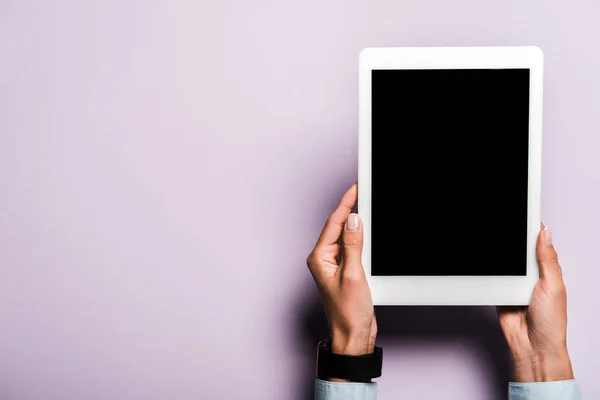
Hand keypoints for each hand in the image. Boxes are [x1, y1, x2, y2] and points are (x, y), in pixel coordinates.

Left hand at [306, 183, 376, 359]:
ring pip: (345, 236)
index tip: (355, 188)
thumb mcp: (353, 275)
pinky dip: (360, 237)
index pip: (334, 223)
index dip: (346, 203)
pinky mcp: (345, 271)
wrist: (353, 336)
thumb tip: (354, 220)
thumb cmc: (348, 313)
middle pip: (338, 226)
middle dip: (350, 208)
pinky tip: (368, 230)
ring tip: (367, 204)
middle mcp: (324, 259)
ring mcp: (334, 265)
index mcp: (320, 258)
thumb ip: (353, 246)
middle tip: (363, 190)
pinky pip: (352, 247)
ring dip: (356, 221)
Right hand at [497, 224, 573, 381]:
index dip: (530, 229)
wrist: (532, 347)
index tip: (520, 214)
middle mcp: (530, 274)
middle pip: (516, 249)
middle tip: (504, 229)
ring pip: (502, 262)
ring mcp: (513, 282)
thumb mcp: (553, 286)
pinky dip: (486, 272)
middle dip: (510, 241)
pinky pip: (490, 277)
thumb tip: (545, 233)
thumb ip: (548, 260)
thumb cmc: (551, 323)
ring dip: (498, 258)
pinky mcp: (499, 291)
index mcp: (547, 270)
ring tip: (496, 253)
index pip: (537, 243)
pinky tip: (485, 267)